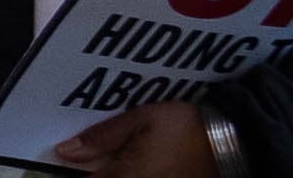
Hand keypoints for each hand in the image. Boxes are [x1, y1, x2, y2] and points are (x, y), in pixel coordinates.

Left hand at [54, 103, 216, 177]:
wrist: (229, 144)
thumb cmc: (184, 127)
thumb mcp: (141, 120)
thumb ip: (102, 137)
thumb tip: (66, 151)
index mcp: (124, 177)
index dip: (69, 175)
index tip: (62, 160)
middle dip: (91, 173)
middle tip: (84, 159)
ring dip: (107, 173)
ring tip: (107, 161)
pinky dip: (123, 174)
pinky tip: (125, 165)